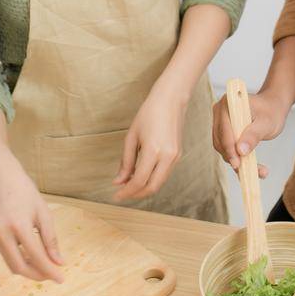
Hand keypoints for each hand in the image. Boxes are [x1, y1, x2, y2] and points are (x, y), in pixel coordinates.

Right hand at [0, 148, 64, 282]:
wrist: (3, 179)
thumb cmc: (26, 193)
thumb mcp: (44, 214)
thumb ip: (51, 240)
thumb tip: (59, 262)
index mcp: (18, 226)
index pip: (36, 257)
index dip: (50, 270)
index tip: (61, 279)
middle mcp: (3, 234)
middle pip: (20, 268)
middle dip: (38, 276)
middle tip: (53, 275)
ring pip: (12, 265)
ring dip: (29, 271)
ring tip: (45, 267)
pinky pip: (8, 257)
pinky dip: (21, 262)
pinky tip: (33, 258)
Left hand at [113, 83, 185, 201]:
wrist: (170, 99)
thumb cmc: (149, 113)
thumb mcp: (132, 136)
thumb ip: (126, 161)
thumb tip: (118, 181)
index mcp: (154, 150)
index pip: (139, 181)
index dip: (127, 192)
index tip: (116, 196)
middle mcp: (167, 157)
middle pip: (152, 187)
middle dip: (136, 194)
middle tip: (122, 194)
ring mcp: (175, 157)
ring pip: (159, 183)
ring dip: (144, 187)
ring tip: (129, 184)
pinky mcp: (178, 155)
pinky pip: (164, 174)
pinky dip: (152, 179)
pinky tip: (141, 174)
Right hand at [211, 87, 287, 176]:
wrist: (272, 107)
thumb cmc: (270, 112)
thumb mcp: (266, 124)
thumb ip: (253, 136)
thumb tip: (240, 151)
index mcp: (229, 104)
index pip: (225, 131)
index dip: (230, 149)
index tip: (237, 164)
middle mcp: (220, 112)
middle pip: (221, 141)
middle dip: (234, 158)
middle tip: (250, 172)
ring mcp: (220, 122)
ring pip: (222, 148)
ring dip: (237, 161)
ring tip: (259, 170)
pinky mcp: (224, 132)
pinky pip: (227, 148)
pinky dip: (238, 159)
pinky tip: (253, 168)